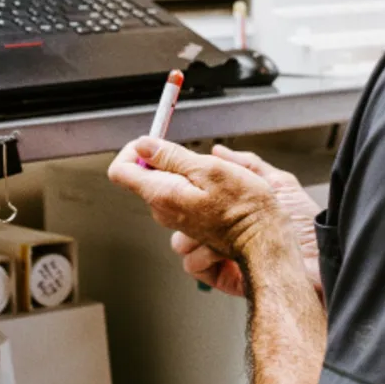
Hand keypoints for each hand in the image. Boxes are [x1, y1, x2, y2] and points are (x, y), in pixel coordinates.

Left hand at [107, 137, 285, 264]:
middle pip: (145, 176)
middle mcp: (163, 211)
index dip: (132, 151)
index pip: (120, 171)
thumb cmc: (244, 208)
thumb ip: (172, 156)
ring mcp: (176, 220)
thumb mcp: (210, 169)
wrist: (264, 241)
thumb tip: (144, 145)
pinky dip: (195, 189)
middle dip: (167, 160)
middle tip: (197, 160)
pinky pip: (182, 198)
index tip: (152, 142)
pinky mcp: (190, 224)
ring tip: (213, 179)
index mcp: (162, 195)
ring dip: (185, 174)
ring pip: (166, 185)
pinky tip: (217, 193)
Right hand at [171, 145, 322, 297]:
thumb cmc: (305, 225)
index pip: (196, 192)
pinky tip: (222, 252)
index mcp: (234, 207)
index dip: (178, 181)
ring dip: (192, 235)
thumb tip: (218, 149)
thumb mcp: (279, 183)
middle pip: (180, 215)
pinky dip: (202, 257)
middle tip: (193, 202)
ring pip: (181, 241)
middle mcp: (223, 229)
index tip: (162, 170)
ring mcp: (220, 252)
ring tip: (218, 233)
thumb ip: (248, 163)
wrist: (318, 262)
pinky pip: (192, 264)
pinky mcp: (221, 275)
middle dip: (181, 207)